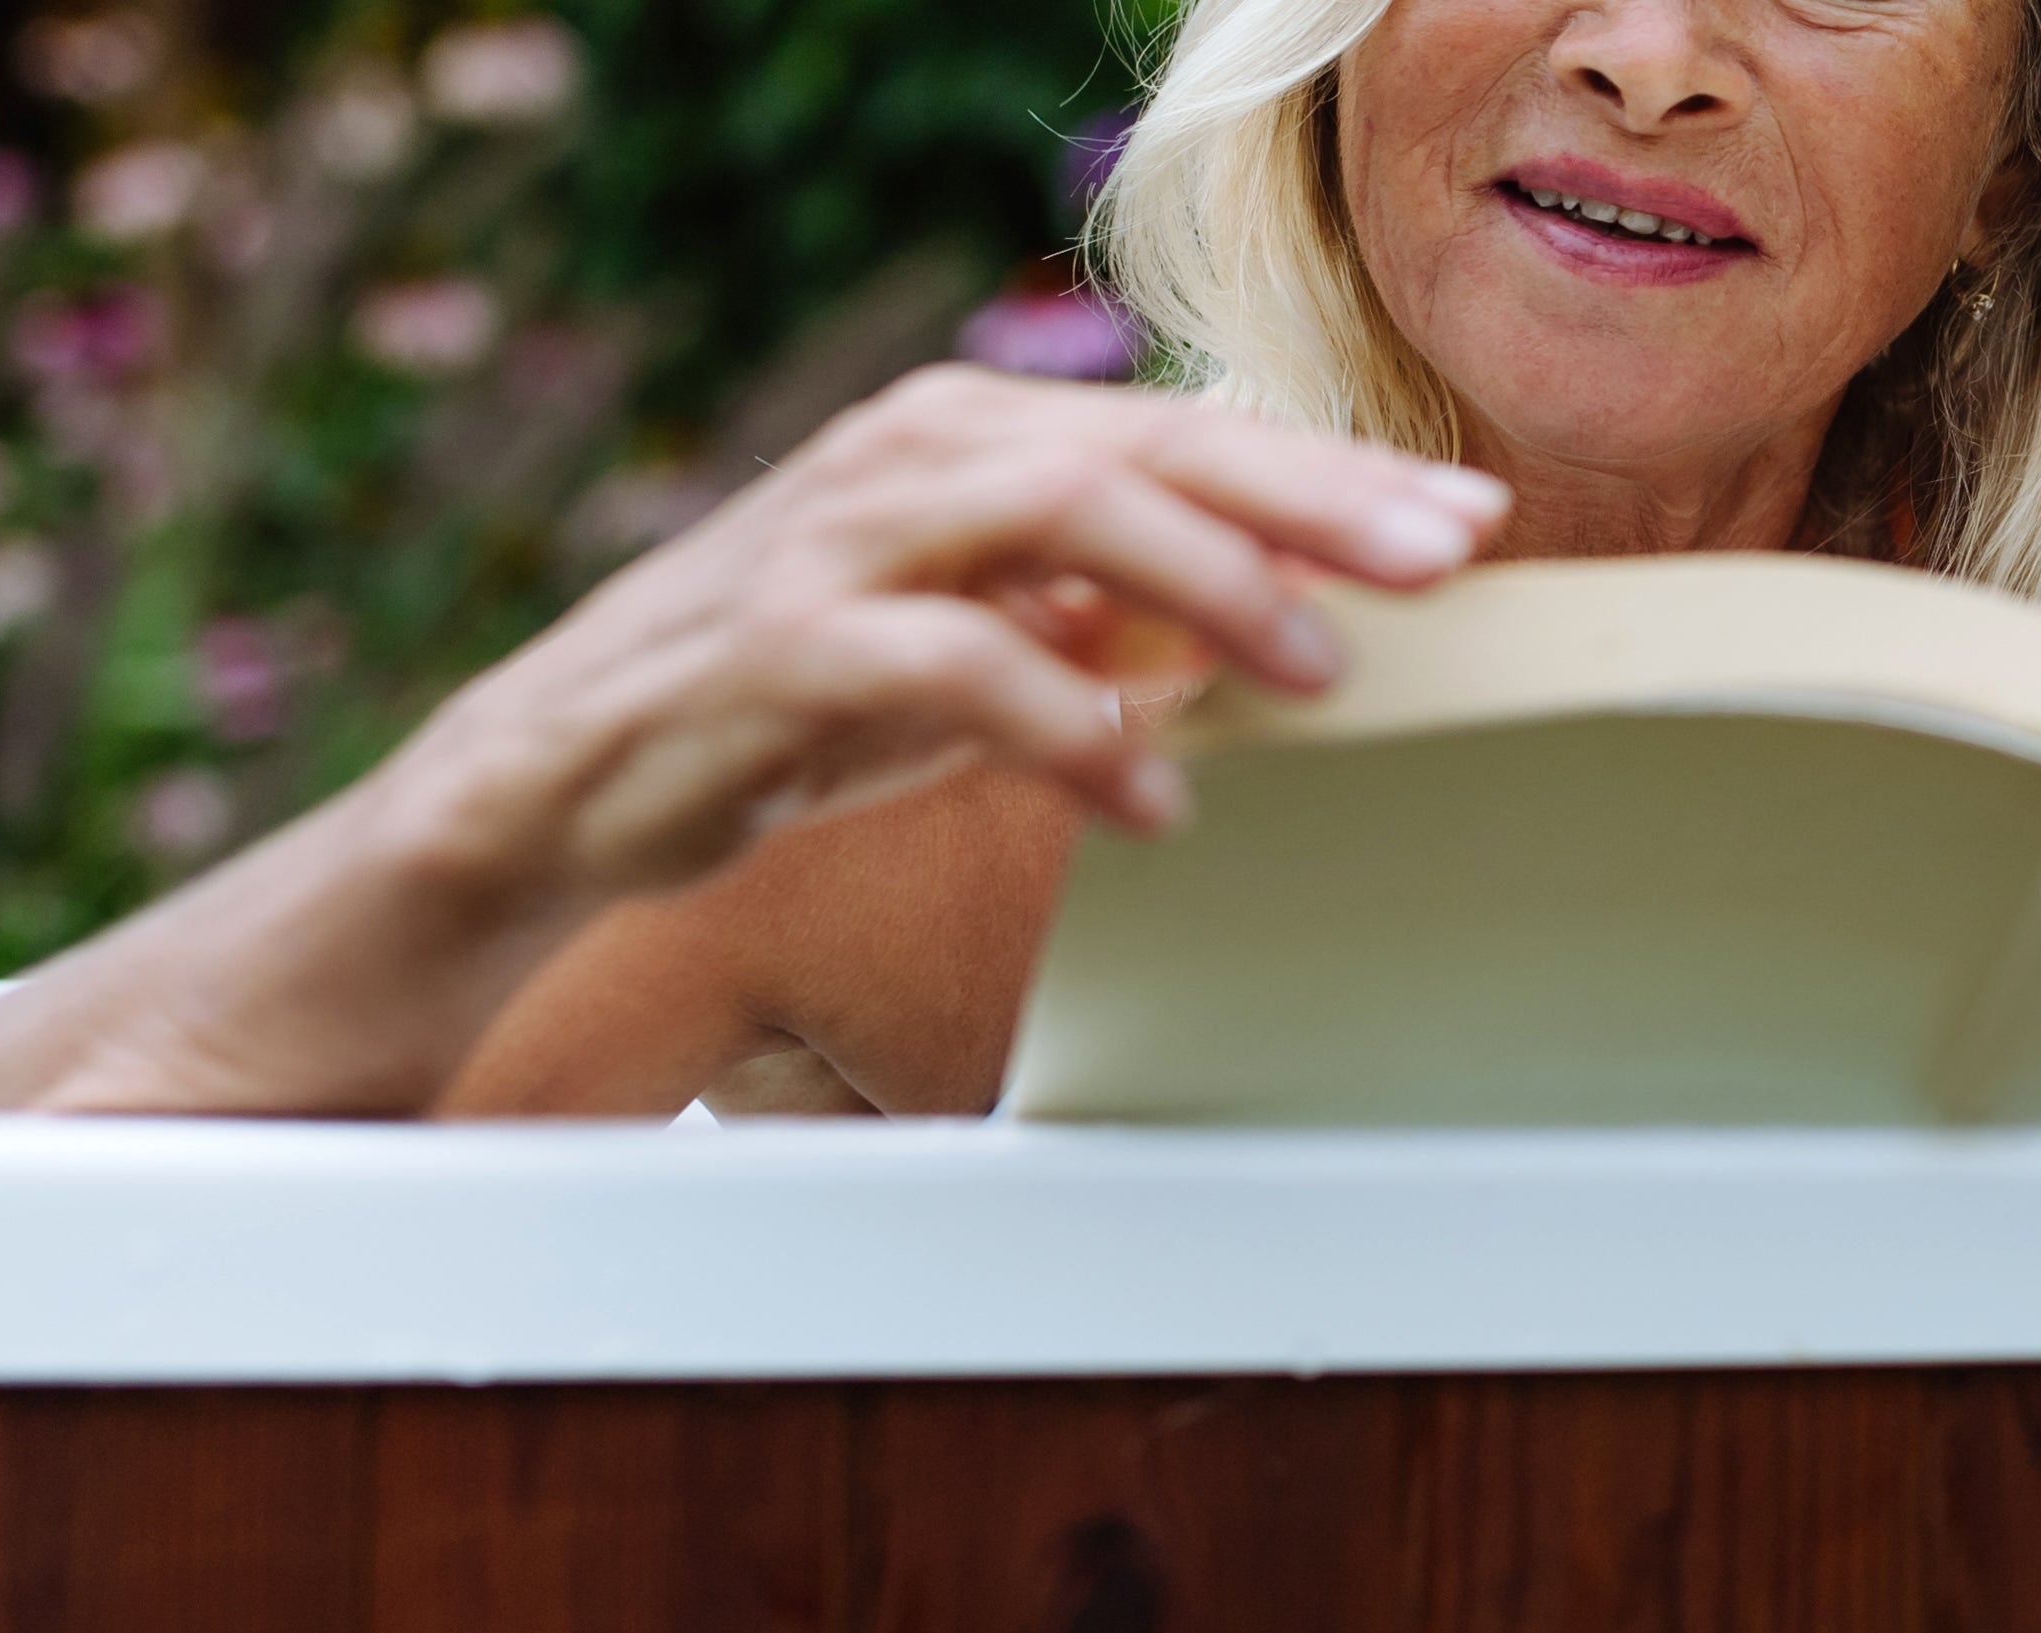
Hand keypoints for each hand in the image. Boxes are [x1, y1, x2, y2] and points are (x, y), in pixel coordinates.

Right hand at [365, 364, 1505, 901]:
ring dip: (1209, 592)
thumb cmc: (803, 692)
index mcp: (974, 433)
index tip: (1468, 520)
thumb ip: (1117, 612)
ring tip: (1322, 675)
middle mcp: (915, 456)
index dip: (1337, 474)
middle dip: (1312, 504)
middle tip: (1441, 565)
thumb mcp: (988, 635)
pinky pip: (952, 667)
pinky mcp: (785, 648)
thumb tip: (1289, 613)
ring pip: (1060, 519)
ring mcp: (845, 543)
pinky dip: (1066, 727)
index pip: (1187, 432)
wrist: (572, 766)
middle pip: (1148, 448)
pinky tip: (1151, 796)